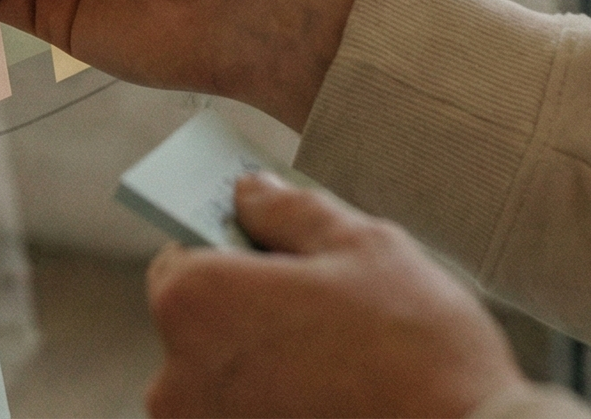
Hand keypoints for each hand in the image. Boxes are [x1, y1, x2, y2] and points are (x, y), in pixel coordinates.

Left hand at [144, 173, 527, 418]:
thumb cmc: (412, 345)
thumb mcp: (359, 244)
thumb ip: (288, 211)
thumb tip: (250, 194)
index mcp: (195, 302)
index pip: (181, 256)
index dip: (231, 249)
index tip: (273, 254)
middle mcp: (178, 376)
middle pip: (200, 322)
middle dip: (249, 310)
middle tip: (322, 310)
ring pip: (223, 377)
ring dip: (266, 363)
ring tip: (338, 358)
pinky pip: (247, 412)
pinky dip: (280, 403)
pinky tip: (335, 394)